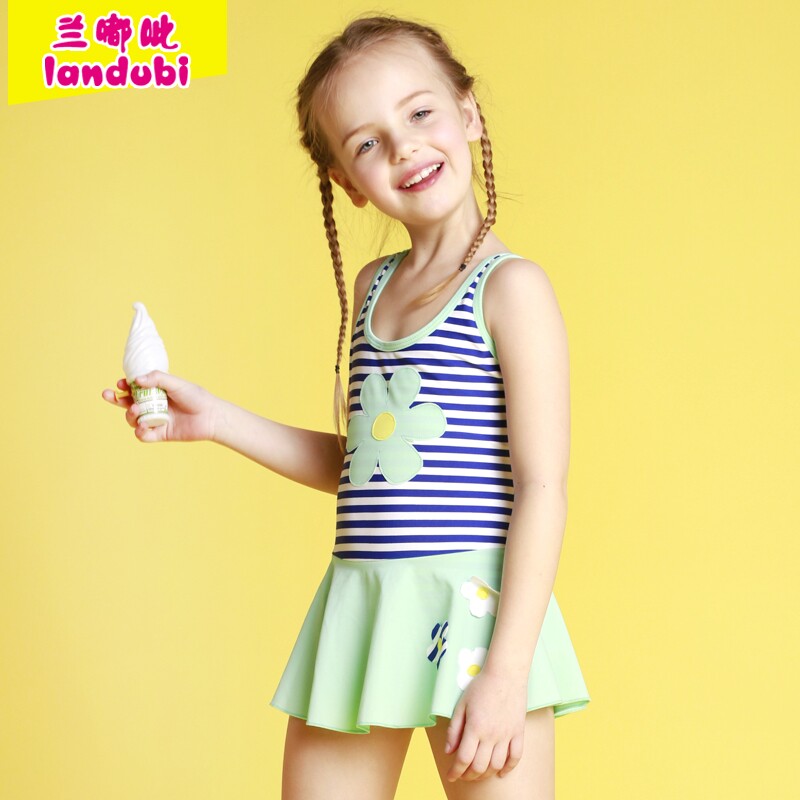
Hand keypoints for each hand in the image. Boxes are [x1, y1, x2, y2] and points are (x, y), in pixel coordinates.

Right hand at [101, 370, 219, 443]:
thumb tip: (136, 379)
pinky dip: (139, 431)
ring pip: (133, 419)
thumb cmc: (196, 397)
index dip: (124, 386)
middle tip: (108, 394)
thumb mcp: (176, 384)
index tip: (121, 383)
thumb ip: (158, 379)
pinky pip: (143, 435)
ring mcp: (156, 420)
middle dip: (115, 399)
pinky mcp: (160, 434)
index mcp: (156, 392)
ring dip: (129, 414)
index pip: (134, 388)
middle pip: (128, 403)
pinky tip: (141, 426)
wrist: (211, 417)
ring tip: (136, 410)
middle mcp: (153, 406)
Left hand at [444, 667, 526, 781]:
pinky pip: (516, 757)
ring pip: (496, 765)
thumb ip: (454, 729)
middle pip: (480, 766)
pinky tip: (501, 773)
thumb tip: (448, 751)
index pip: (464, 759)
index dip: (455, 771)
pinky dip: (508, 768)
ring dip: (486, 774)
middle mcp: (491, 735)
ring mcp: (507, 734)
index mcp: (475, 727)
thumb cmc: (481, 686)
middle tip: (462, 775)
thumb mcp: (461, 704)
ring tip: (478, 774)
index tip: (450, 776)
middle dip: (468, 776)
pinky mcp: (519, 732)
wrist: (506, 674)